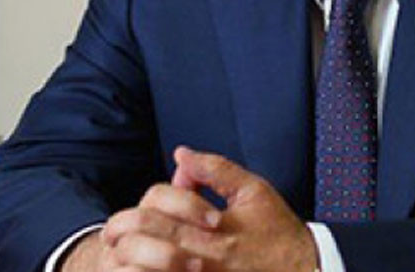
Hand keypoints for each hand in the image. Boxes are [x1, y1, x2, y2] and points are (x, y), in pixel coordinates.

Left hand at [95, 146, 317, 271]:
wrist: (304, 271)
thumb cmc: (278, 231)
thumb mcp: (253, 191)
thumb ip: (216, 170)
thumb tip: (181, 155)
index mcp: (216, 231)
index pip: (162, 218)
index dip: (140, 214)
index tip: (126, 215)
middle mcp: (207, 261)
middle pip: (153, 249)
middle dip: (126, 239)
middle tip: (110, 236)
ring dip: (135, 264)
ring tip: (120, 257)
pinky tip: (146, 271)